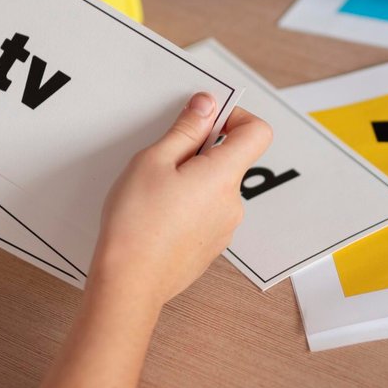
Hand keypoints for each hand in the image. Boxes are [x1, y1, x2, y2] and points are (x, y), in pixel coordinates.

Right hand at [91, 93, 271, 307]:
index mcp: (223, 176)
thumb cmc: (136, 223)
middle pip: (232, 160)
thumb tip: (207, 105)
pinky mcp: (212, 246)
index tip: (206, 120)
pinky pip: (207, 212)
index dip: (236, 117)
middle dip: (202, 151)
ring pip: (216, 187)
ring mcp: (225, 228)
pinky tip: (158, 215)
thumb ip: (186, 130)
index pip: (258, 132)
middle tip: (163, 160)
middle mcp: (233, 203)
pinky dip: (188, 205)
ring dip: (192, 180)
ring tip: (155, 193)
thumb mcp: (153, 161)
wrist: (130, 282)